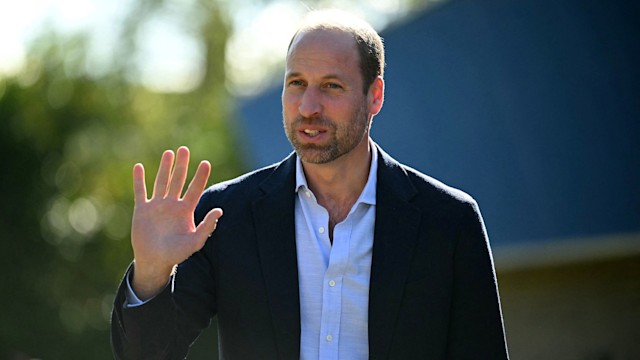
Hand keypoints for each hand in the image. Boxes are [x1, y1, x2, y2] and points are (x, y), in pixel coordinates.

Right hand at [130, 146, 222, 299]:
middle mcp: (172, 204)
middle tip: (184, 149)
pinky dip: (139, 180)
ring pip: (161, 182)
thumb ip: (207, 226)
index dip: (200, 176)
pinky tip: (139, 167)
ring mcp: (157, 205)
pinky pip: (140, 191)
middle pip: (178, 180)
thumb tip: (220, 210)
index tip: (205, 163)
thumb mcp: (195, 242)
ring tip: (169, 153)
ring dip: (165, 168)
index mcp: (186, 210)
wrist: (155, 261)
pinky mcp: (142, 209)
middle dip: (181, 165)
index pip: (195, 189)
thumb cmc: (177, 253)